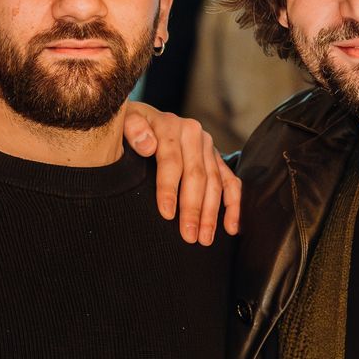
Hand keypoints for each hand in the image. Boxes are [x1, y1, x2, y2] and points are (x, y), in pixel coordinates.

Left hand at [120, 102, 242, 244]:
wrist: (143, 119)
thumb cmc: (130, 128)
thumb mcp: (124, 121)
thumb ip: (133, 129)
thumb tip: (147, 145)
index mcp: (170, 126)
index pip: (172, 161)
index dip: (169, 189)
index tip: (166, 214)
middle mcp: (194, 134)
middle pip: (196, 176)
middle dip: (193, 209)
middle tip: (189, 236)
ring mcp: (208, 146)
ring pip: (215, 182)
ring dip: (212, 213)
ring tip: (204, 239)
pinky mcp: (216, 158)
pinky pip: (230, 182)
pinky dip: (234, 205)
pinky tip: (231, 227)